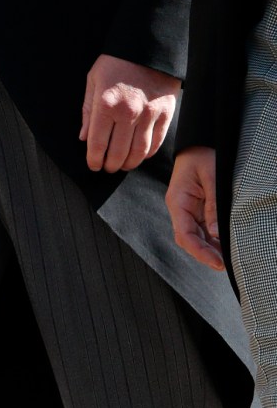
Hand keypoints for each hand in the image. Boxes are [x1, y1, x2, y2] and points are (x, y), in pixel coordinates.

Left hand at [79, 53, 179, 171]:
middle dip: (110, 164)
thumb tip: (83, 137)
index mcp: (106, 104)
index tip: (92, 165)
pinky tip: (139, 156)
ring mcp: (149, 115)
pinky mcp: (165, 115)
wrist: (146, 50)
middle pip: (118, 151)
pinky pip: (157, 142)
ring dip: (129, 163)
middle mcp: (128, 112)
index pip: (98, 142)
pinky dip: (148, 154)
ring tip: (121, 166)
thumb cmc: (114, 64)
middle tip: (106, 168)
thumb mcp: (92, 81)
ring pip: (139, 151)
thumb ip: (87, 111)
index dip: (93, 158)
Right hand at [166, 146, 223, 270]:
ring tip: (229, 257)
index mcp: (178, 201)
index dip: (200, 252)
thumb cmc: (203, 155)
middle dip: (206, 254)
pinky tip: (225, 244)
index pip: (184, 234)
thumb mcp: (212, 178)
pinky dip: (213, 239)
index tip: (218, 262)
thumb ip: (213, 206)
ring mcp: (189, 209)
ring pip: (196, 237)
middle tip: (227, 264)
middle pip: (189, 239)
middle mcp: (181, 208)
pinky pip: (203, 229)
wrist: (200, 142)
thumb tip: (216, 234)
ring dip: (210, 248)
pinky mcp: (198, 208)